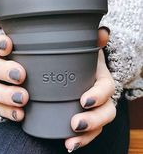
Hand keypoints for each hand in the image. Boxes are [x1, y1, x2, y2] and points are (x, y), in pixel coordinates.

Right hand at [0, 27, 114, 147]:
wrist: (45, 89)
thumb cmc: (54, 67)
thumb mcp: (68, 54)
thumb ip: (83, 43)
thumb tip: (102, 34)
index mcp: (11, 51)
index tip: (9, 45)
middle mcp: (1, 67)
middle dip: (3, 69)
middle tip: (20, 75)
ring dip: (5, 93)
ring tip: (23, 98)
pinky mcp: (3, 104)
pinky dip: (8, 112)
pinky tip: (21, 115)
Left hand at [65, 28, 115, 151]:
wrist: (80, 69)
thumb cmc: (82, 59)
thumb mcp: (87, 49)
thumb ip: (95, 40)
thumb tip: (102, 32)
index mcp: (102, 80)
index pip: (106, 89)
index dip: (98, 96)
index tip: (84, 100)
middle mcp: (101, 97)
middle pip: (106, 112)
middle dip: (93, 121)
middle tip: (75, 124)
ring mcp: (94, 109)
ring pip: (97, 126)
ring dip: (86, 136)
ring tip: (70, 143)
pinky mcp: (83, 116)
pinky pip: (86, 132)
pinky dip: (79, 140)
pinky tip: (68, 144)